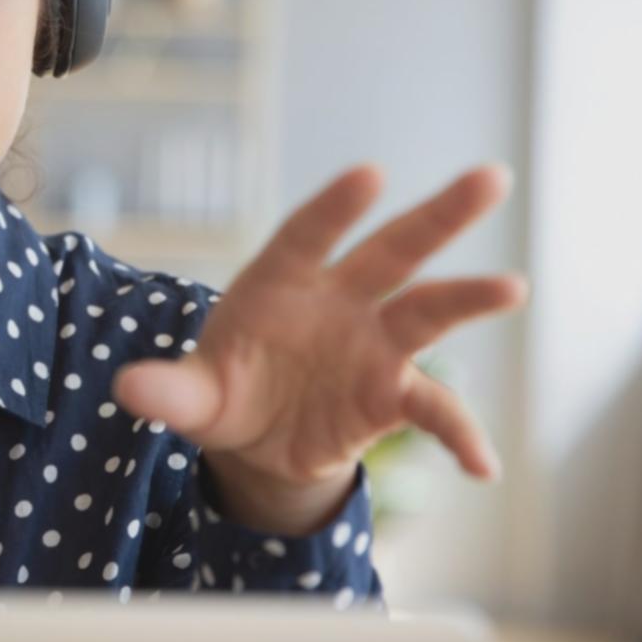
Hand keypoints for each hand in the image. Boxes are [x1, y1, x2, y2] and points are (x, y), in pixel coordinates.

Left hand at [111, 163, 526, 528]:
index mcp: (281, 282)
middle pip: (393, 250)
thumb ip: (168, 392)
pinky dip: (460, 435)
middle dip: (439, 215)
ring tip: (513, 287)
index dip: (336, 206)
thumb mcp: (191, 397)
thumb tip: (129, 391)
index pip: (309, 234)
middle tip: (491, 178)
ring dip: (469, 298)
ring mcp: (372, 344)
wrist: (256, 439)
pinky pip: (434, 410)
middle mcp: (338, 301)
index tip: (370, 175)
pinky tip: (484, 467)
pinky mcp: (391, 394)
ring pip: (427, 312)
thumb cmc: (222, 391)